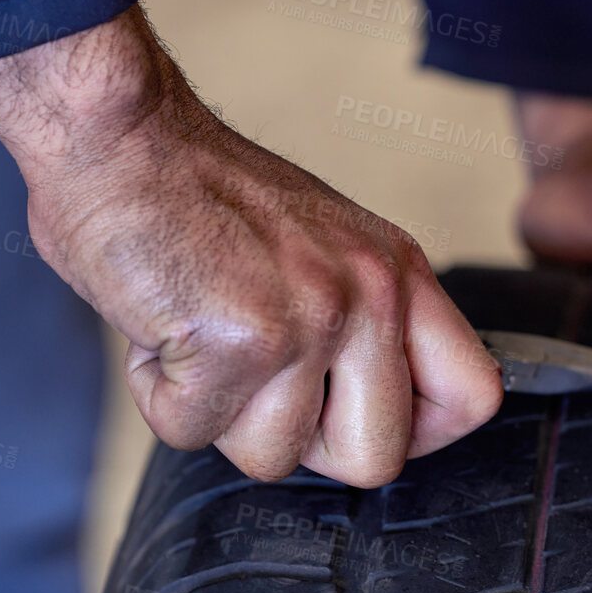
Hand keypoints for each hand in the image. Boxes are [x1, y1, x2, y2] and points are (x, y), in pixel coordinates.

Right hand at [0, 6, 502, 486]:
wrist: (116, 133)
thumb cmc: (196, 190)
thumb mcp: (319, 243)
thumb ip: (361, 320)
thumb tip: (377, 411)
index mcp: (398, 271)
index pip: (475, 393)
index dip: (415, 432)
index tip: (350, 416)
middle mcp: (370, 295)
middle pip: (376, 459)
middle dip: (300, 441)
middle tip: (250, 378)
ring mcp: (310, 320)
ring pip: (273, 458)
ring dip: (216, 411)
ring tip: (195, 331)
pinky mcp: (238, 343)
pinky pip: (192, 431)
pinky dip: (159, 393)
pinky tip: (158, 322)